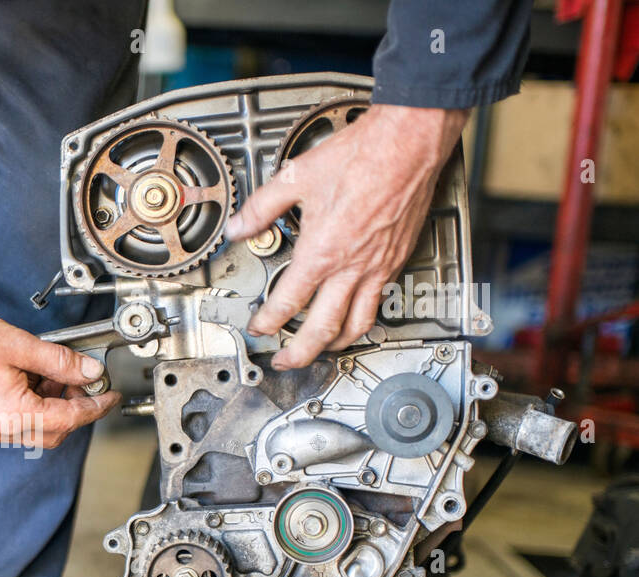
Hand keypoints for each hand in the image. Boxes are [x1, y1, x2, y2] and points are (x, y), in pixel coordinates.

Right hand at [0, 248, 118, 448]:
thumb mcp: (19, 344)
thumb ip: (59, 362)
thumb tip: (88, 371)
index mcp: (13, 414)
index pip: (70, 419)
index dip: (96, 406)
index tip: (111, 394)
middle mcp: (0, 429)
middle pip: (56, 430)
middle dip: (76, 407)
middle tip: (86, 378)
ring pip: (38, 426)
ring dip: (54, 403)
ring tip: (54, 370)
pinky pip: (18, 420)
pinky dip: (35, 403)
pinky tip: (33, 375)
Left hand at [226, 104, 468, 368]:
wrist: (409, 141)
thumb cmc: (361, 155)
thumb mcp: (296, 178)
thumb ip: (262, 208)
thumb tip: (239, 226)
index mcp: (322, 252)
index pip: (287, 303)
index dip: (267, 323)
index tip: (258, 328)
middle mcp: (351, 268)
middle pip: (322, 330)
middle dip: (299, 354)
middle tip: (284, 361)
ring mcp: (378, 267)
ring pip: (358, 325)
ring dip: (335, 344)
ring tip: (320, 349)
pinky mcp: (397, 260)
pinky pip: (379, 302)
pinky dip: (363, 319)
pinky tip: (354, 315)